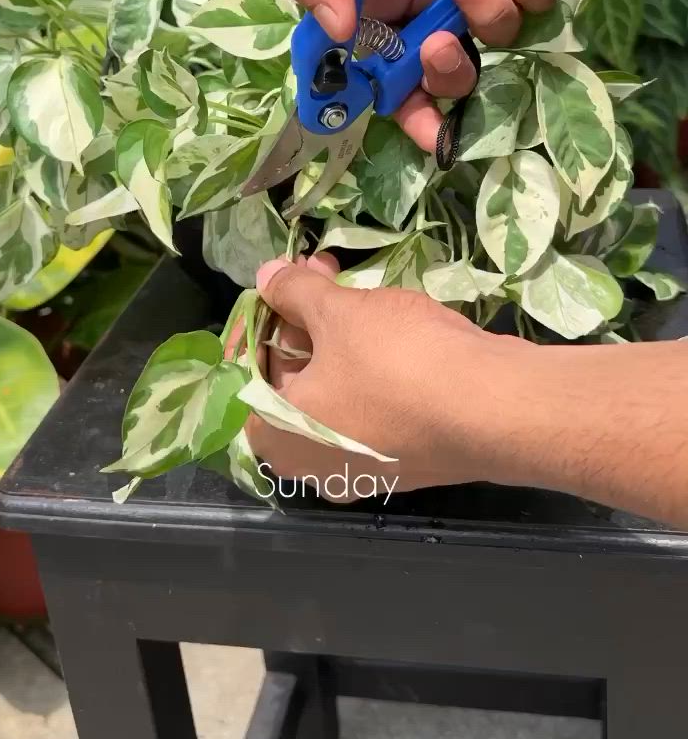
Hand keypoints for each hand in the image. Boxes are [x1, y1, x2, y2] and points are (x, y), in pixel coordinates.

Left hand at [246, 254, 528, 500]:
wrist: (496, 410)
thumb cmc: (397, 363)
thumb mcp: (338, 312)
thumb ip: (293, 292)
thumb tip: (266, 276)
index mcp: (277, 438)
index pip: (243, 375)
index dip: (257, 321)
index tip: (273, 283)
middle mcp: (312, 465)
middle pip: (290, 381)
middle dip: (301, 319)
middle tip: (317, 271)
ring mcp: (362, 467)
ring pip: (334, 390)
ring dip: (336, 336)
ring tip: (350, 283)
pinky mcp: (406, 458)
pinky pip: (371, 404)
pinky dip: (369, 363)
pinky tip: (387, 323)